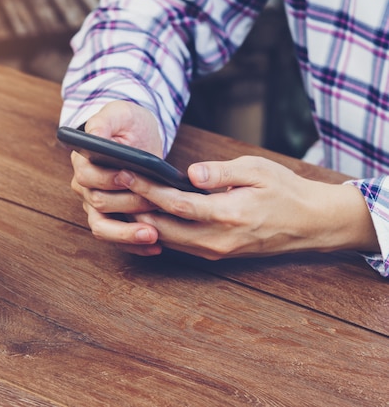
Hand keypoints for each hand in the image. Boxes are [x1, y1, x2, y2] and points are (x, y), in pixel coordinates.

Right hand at [69, 101, 166, 254]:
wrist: (137, 138)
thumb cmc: (126, 123)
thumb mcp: (118, 114)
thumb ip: (104, 122)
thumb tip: (95, 135)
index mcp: (82, 162)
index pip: (88, 176)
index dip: (107, 179)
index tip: (128, 175)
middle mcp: (85, 187)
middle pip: (99, 204)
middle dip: (128, 204)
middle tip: (155, 202)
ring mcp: (96, 205)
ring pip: (103, 228)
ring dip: (127, 234)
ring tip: (152, 236)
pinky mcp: (112, 218)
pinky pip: (117, 238)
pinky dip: (135, 245)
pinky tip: (156, 246)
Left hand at [108, 156, 379, 258]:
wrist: (311, 223)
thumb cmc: (285, 191)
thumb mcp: (257, 170)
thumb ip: (221, 173)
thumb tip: (190, 173)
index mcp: (227, 215)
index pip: (175, 203)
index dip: (147, 189)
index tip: (126, 173)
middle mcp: (217, 239)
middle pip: (162, 228)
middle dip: (135, 209)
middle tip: (112, 190)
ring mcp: (216, 251)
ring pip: (167, 240)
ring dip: (142, 223)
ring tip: (122, 202)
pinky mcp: (216, 254)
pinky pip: (179, 246)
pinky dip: (159, 233)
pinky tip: (145, 219)